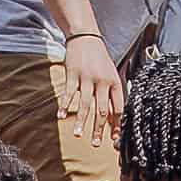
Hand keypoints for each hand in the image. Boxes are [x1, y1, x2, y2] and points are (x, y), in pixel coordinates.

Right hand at [57, 35, 122, 151]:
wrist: (86, 36)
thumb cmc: (99, 58)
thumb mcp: (111, 73)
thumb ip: (112, 94)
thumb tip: (113, 117)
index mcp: (115, 82)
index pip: (118, 107)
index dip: (117, 125)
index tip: (113, 139)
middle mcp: (103, 81)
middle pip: (102, 110)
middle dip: (98, 129)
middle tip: (95, 144)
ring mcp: (87, 78)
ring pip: (85, 104)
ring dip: (81, 121)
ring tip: (78, 135)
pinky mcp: (73, 74)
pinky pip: (69, 93)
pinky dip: (65, 105)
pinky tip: (61, 116)